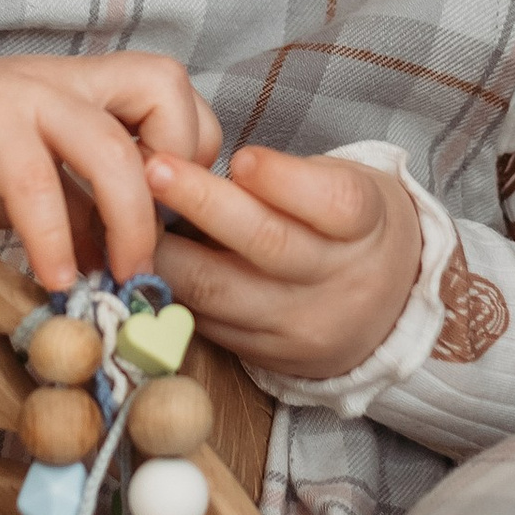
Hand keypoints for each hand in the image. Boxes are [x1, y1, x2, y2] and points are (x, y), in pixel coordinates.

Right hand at [0, 48, 222, 292]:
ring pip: (110, 144)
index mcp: (89, 85)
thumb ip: (87, 209)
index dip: (193, 149)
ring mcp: (25, 96)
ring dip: (129, 220)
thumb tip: (131, 264)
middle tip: (157, 243)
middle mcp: (68, 79)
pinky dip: (53, 235)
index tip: (172, 211)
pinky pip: (35, 181)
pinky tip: (55, 276)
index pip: (177, 91)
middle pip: (164, 89)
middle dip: (180, 172)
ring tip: (120, 276)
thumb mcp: (41, 183)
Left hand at [144, 145, 422, 380]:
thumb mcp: (340, 187)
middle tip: (152, 169)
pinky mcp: (268, 356)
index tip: (239, 159)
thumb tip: (197, 161)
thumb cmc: (345, 227)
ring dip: (168, 252)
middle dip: (202, 204)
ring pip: (222, 290)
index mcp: (367, 225)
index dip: (285, 181)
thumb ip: (285, 178)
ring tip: (129, 216)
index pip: (334, 202)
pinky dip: (172, 290)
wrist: (385, 309)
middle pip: (268, 243)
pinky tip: (146, 260)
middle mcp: (340, 280)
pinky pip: (208, 322)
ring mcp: (302, 324)